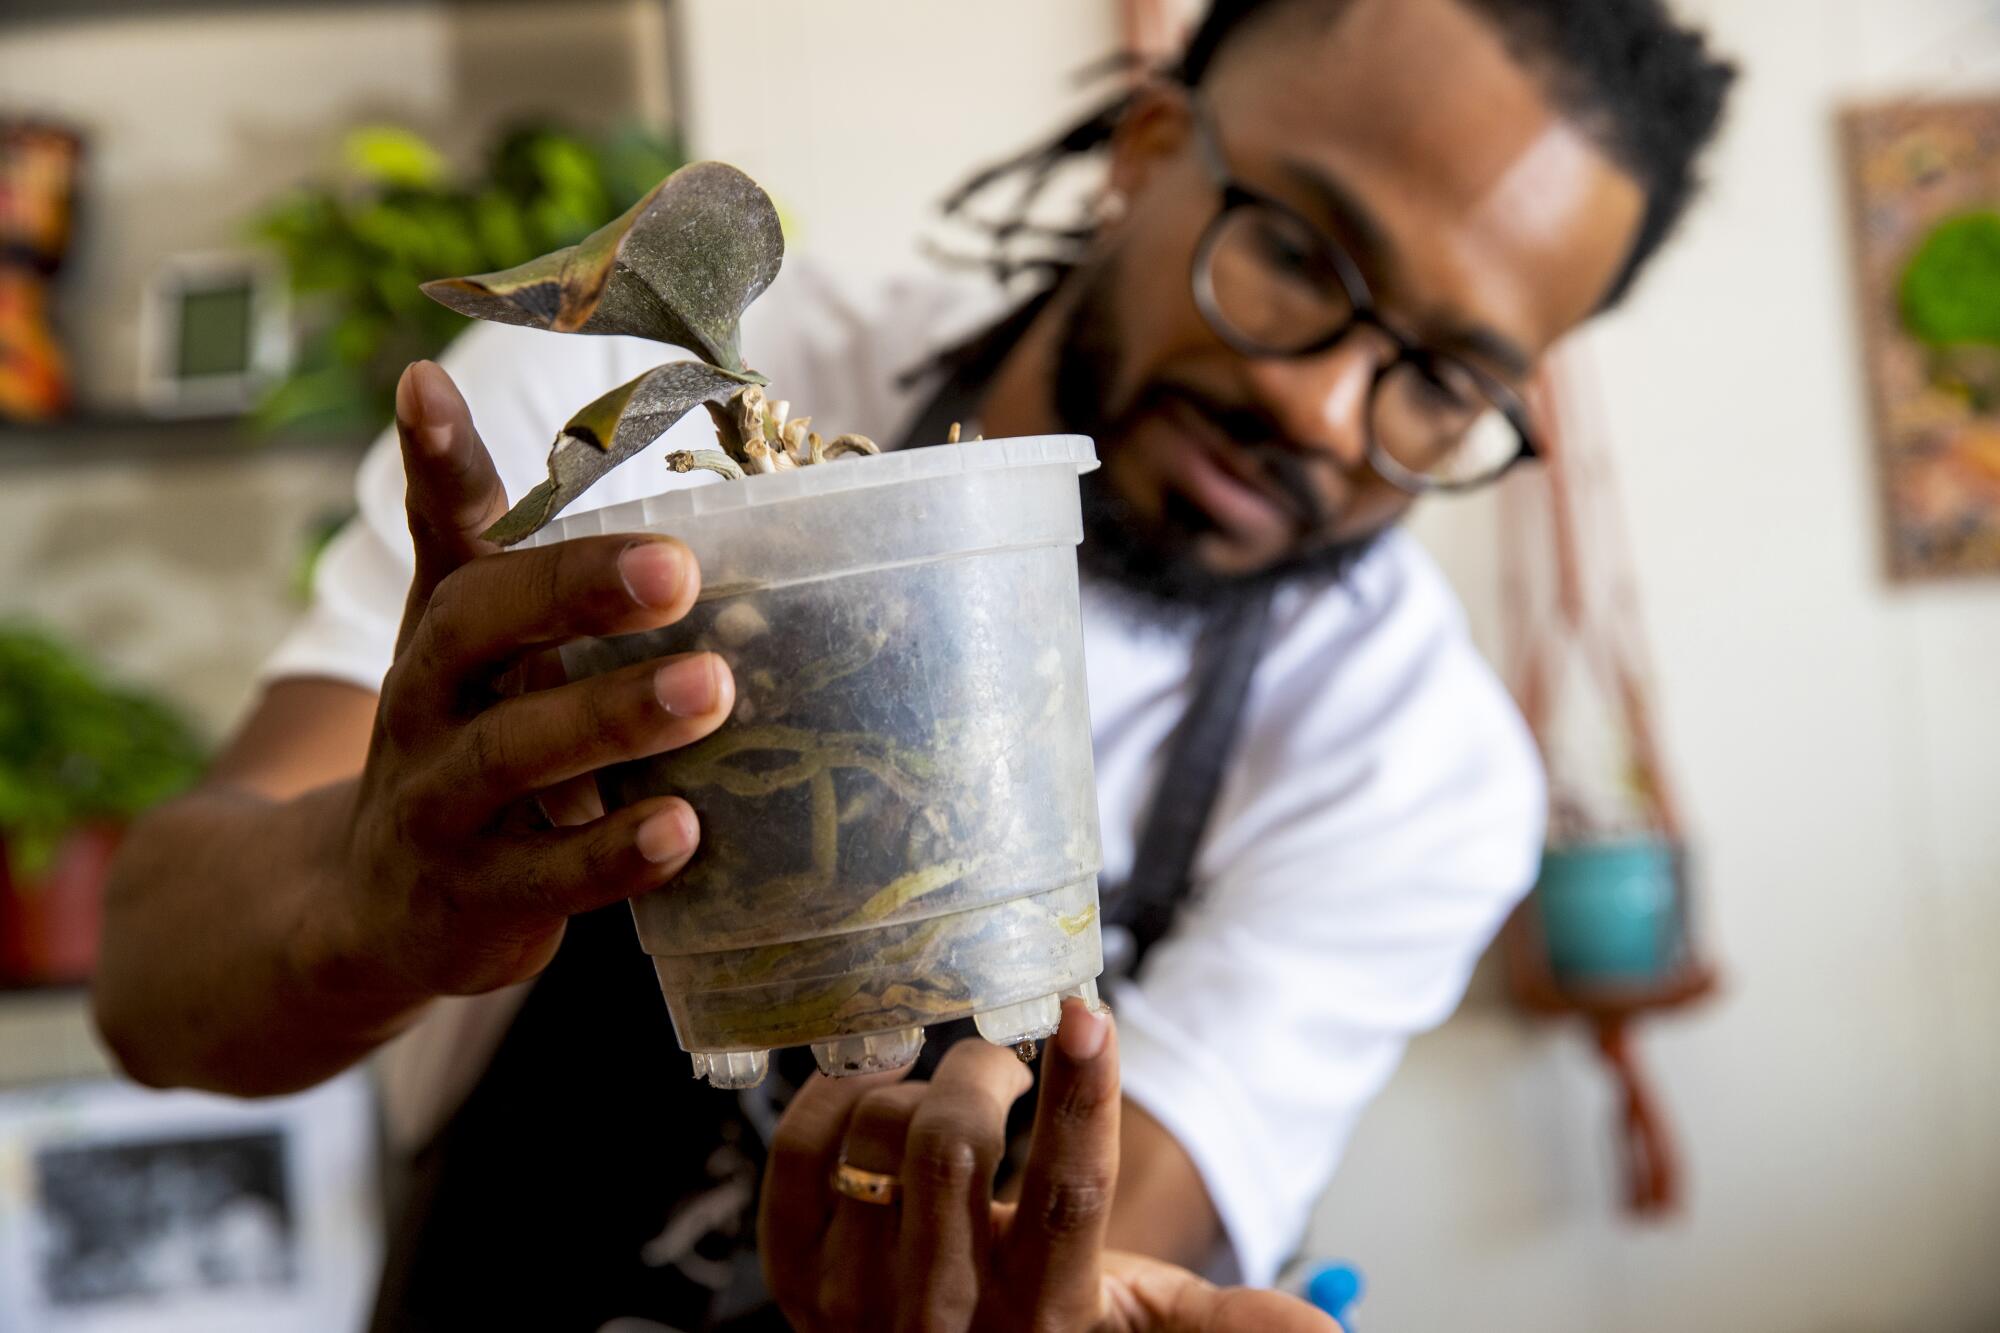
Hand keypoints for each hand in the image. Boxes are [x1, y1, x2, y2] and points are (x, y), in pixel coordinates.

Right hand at [330, 360, 735, 997]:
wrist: (370, 910)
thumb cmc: (458, 740)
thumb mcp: (467, 641)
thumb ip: (484, 531)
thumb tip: (442, 384)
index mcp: (444, 629)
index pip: (443, 531)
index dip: (438, 460)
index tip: (428, 387)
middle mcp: (426, 705)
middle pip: (477, 631)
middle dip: (572, 592)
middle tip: (677, 569)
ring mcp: (441, 807)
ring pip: (512, 756)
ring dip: (612, 718)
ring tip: (710, 688)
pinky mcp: (477, 900)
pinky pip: (547, 877)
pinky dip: (614, 854)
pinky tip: (684, 828)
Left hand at [760, 1000, 1339, 1332]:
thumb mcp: (1143, 1322)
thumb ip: (1224, 1319)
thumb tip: (1330, 1328)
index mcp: (1044, 1315)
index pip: (1068, 1195)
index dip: (1083, 1096)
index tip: (1089, 1011)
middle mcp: (944, 1312)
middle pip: (950, 1146)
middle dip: (985, 1071)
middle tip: (1005, 1059)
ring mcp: (859, 1297)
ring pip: (879, 1140)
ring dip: (917, 1086)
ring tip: (947, 1094)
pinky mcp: (796, 1278)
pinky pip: (798, 1155)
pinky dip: (832, 1099)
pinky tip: (873, 1093)